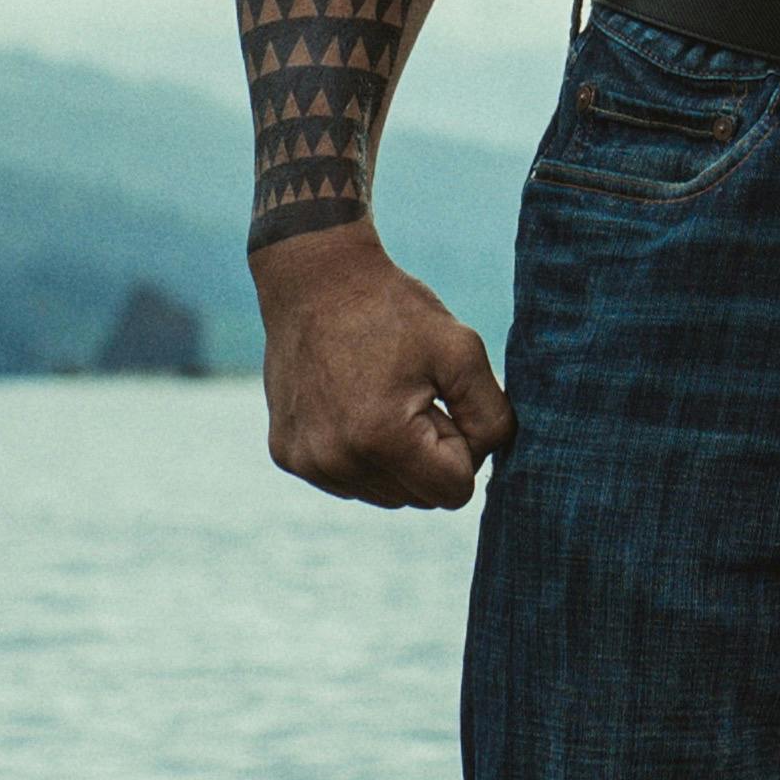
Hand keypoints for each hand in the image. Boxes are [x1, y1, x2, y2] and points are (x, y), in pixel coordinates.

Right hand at [254, 220, 511, 511]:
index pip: (455, 493)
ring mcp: (307, 463)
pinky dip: (362, 454)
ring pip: (386, 494)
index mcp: (382, 439)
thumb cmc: (394, 310)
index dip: (462, 448)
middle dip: (430, 457)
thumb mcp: (462, 351)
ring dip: (397, 459)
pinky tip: (353, 404)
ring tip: (382, 397)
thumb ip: (492, 417)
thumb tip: (488, 462)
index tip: (443, 403)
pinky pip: (349, 480)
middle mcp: (337, 462)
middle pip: (420, 499)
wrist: (317, 280)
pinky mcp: (288, 456)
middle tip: (413, 395)